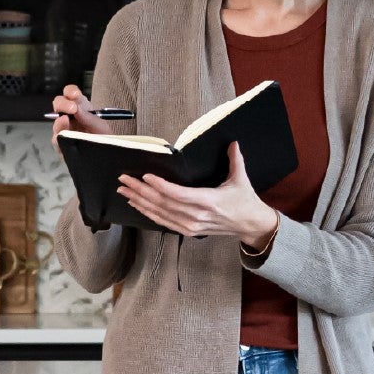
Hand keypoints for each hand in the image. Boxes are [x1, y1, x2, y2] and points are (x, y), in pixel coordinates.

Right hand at [50, 84, 116, 153]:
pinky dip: (59, 137)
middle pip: (58, 105)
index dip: (70, 91)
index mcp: (80, 108)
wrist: (107, 156)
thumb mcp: (101, 126)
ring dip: (60, 121)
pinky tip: (63, 136)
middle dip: (63, 104)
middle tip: (73, 109)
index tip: (75, 95)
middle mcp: (70, 117)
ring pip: (56, 124)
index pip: (70, 94)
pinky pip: (56, 141)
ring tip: (65, 120)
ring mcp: (64, 131)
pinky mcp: (62, 146)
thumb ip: (89, 118)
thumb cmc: (105, 138)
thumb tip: (76, 109)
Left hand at [115, 141, 277, 249]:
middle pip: (162, 203)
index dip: (159, 186)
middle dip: (140, 191)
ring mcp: (190, 225)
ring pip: (159, 213)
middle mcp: (195, 215)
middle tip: (124, 180)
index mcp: (208, 201)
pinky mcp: (187, 231)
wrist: (249, 225)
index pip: (177, 194)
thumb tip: (232, 142)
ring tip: (124, 190)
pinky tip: (136, 204)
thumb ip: (235, 159)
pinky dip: (147, 213)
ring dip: (139, 201)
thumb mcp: (241, 179)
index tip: (145, 176)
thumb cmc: (245, 201)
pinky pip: (163, 222)